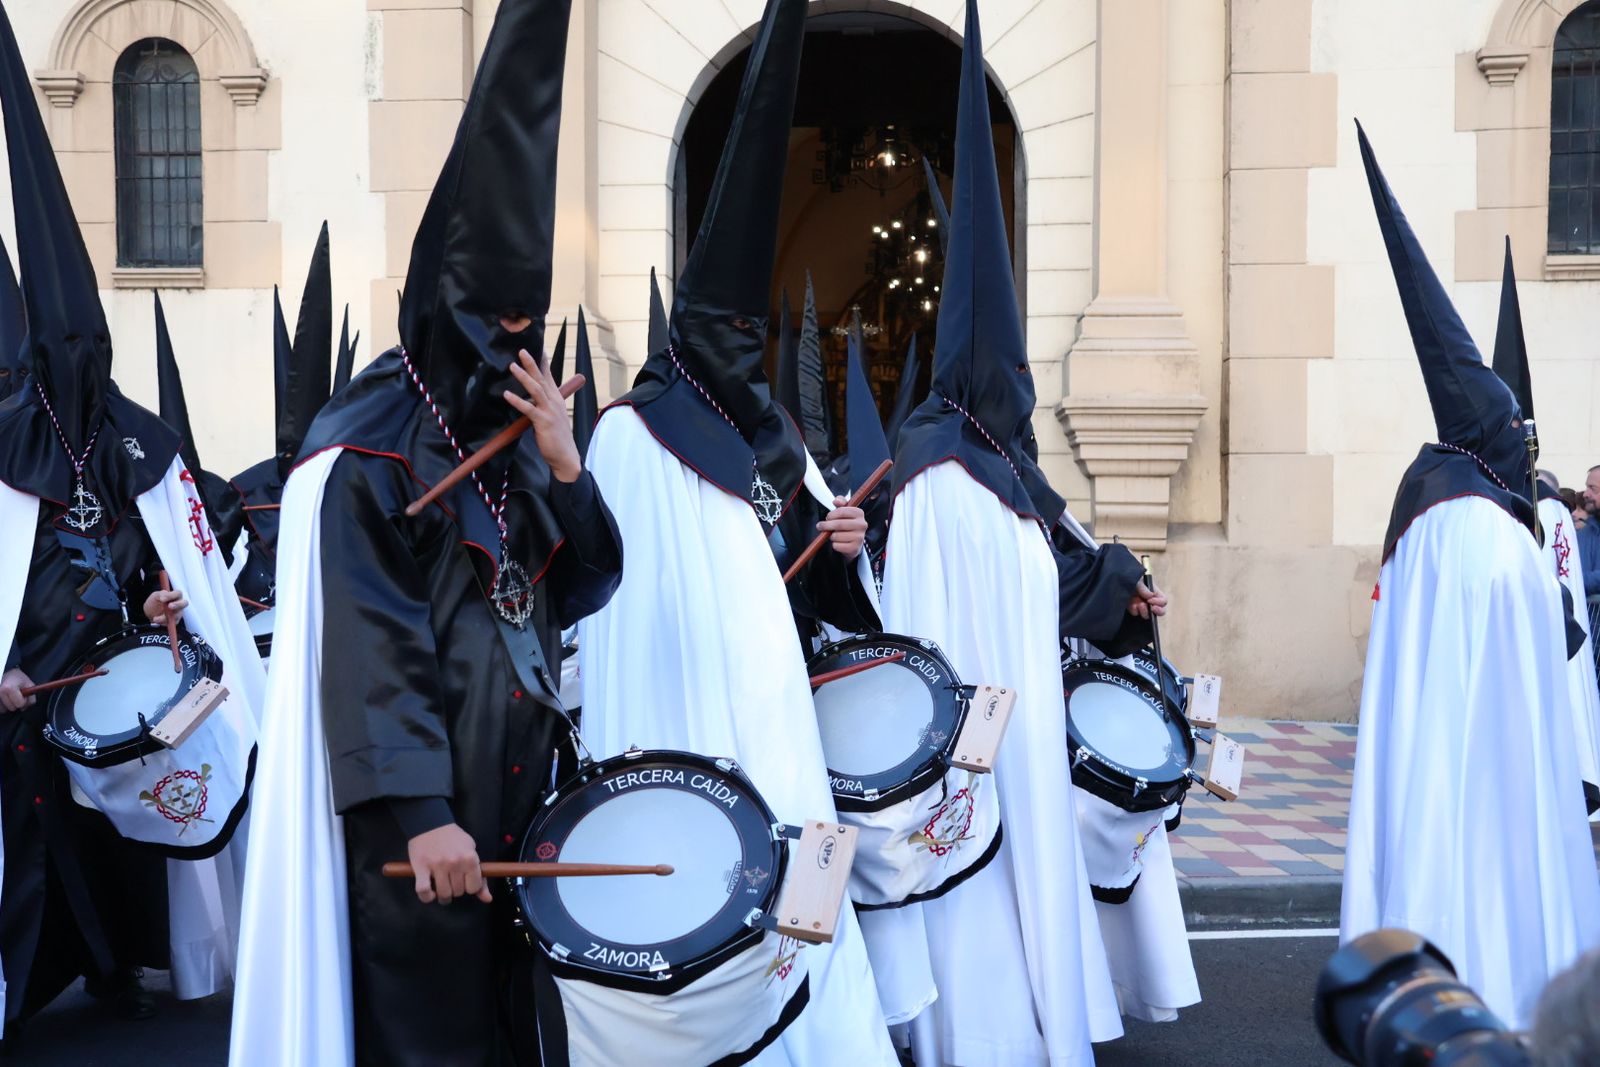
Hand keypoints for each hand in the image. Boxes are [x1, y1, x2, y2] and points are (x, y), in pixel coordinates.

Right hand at [0, 668, 35, 712]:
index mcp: (9, 688)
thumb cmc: (18, 679)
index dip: (24, 701)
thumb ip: (31, 698)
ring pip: (4, 710)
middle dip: (16, 704)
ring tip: (10, 696)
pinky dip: (2, 705)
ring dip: (8, 705)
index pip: (19, 704)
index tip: (22, 695)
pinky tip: (5, 698)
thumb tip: (23, 708)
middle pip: (12, 708)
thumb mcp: (29, 685)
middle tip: (16, 695)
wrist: (6, 673)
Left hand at [144, 589, 187, 625]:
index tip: (162, 599)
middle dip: (178, 605)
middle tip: (169, 606)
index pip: (178, 593)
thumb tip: (164, 596)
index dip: (171, 595)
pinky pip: (172, 623)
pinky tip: (156, 620)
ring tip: (155, 618)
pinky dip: (163, 622)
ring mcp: (178, 613)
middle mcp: (179, 604)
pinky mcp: (175, 621)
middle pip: (184, 603)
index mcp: (175, 596)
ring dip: (166, 617)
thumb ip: (161, 594)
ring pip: (177, 615)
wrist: (150, 612)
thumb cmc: (155, 601)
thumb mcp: (156, 596)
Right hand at [406, 823, 491, 905]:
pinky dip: (426, 897)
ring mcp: (437, 866)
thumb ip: (480, 876)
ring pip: (443, 894)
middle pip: (458, 892)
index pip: (474, 887)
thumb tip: (488, 899)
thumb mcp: (471, 851)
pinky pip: (423, 890)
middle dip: (455, 890)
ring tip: (441, 888)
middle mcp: (455, 863)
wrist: (430, 823)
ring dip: (442, 895)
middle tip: (451, 881)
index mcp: (470, 858)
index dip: (469, 887)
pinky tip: (429, 894)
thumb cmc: (453, 838)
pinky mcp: (421, 867)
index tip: (465, 882)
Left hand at [505, 350, 583, 482]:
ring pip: (536, 389)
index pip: (549, 376)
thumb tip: (530, 399)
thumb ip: (543, 406)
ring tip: (513, 366)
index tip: (538, 348)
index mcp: (557, 399)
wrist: (566, 456)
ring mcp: (549, 410)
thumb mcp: (552, 416)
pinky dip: (517, 400)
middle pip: (542, 378)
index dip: (543, 362)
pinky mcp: (543, 421)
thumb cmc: (558, 437)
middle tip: (522, 350)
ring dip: (524, 377)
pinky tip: (507, 395)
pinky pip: (528, 408)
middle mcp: (554, 401)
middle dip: (532, 363)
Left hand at [818, 497, 866, 559]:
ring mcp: (859, 537)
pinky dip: (834, 545)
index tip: (827, 517)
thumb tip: (836, 501)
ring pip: (836, 536)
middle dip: (826, 525)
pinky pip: (837, 546)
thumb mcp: (845, 510)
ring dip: (831, 536)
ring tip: (833, 535)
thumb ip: (841, 502)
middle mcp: (862, 525)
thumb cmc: (847, 524)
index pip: (842, 511)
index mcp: (859, 513)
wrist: (855, 542)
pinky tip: (838, 542)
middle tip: (820, 526)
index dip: (831, 514)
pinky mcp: (855, 548)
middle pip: (838, 524)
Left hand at [1127, 581, 1167, 619]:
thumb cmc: (1129, 577)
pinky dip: (1133, 609)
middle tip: (1152, 608)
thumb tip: (1150, 595)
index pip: (1163, 600)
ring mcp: (1142, 606)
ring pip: (1147, 614)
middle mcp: (1149, 600)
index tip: (1149, 600)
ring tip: (1136, 604)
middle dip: (1157, 611)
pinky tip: (1129, 604)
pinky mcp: (1133, 610)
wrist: (1117, 582)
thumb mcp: (1136, 579)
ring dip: (1143, 610)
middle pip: (1160, 611)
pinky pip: (1136, 613)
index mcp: (1153, 592)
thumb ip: (1142, 587)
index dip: (1159, 602)